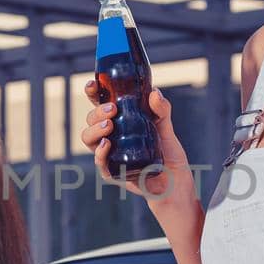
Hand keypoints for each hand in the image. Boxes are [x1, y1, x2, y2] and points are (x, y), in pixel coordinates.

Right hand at [80, 82, 190, 202]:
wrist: (175, 179)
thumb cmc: (167, 151)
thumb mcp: (165, 126)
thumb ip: (161, 109)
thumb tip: (154, 92)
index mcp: (118, 121)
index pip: (99, 104)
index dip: (92, 94)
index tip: (93, 84)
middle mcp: (109, 136)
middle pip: (90, 120)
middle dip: (96, 112)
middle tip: (112, 110)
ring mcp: (109, 154)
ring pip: (88, 139)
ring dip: (94, 130)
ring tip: (109, 125)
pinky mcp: (113, 172)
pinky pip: (100, 163)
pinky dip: (100, 152)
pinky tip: (107, 144)